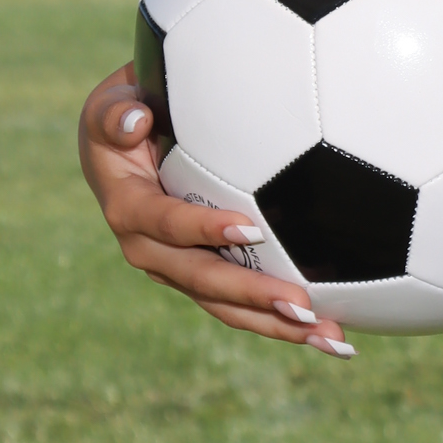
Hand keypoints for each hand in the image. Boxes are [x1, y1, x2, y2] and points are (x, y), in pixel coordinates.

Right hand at [77, 65, 355, 355]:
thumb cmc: (126, 114)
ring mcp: (178, 269)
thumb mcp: (111, 106)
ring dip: (276, 324)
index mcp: (130, 209)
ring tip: (330, 336)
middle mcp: (150, 250)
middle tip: (302, 306)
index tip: (250, 227)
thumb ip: (116, 113)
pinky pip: (240, 304)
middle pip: (203, 278)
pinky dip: (280, 320)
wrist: (120, 147)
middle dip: (252, 295)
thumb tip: (134, 121)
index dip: (203, 227)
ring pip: (226, 305)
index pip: (167, 223)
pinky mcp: (203, 276)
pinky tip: (331, 331)